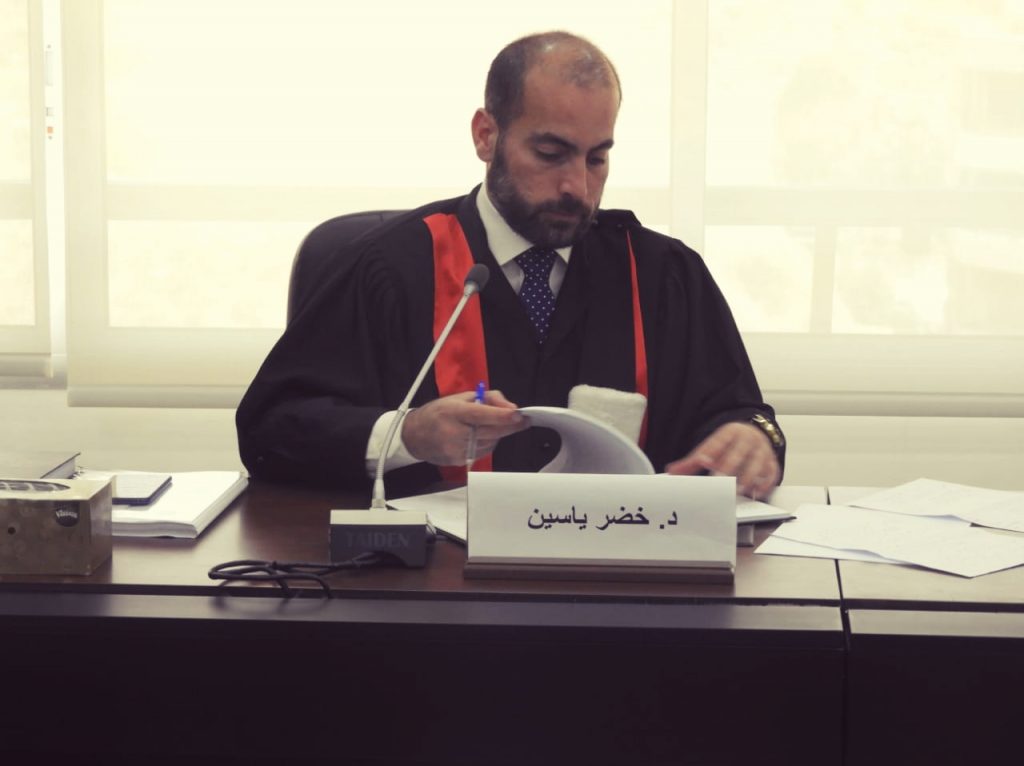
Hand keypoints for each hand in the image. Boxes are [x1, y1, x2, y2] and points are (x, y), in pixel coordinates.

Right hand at [402, 390, 528, 465]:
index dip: (501, 416)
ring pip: (490, 443)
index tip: (518, 415)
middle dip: (510, 426)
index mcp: (454, 412)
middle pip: (490, 432)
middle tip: (524, 421)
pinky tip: (481, 436)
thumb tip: (511, 408)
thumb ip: (488, 398)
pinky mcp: (458, 461)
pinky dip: (488, 443)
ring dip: (498, 435)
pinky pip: (483, 452)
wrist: (414, 435)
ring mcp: (456, 449)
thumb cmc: (439, 412)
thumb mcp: (461, 397)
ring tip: (491, 425)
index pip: (481, 415)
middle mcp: (454, 432)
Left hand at [664, 422, 780, 498]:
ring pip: (756, 463)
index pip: (718, 442)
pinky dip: (765, 483)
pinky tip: (756, 493)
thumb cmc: (729, 444)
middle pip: (738, 452)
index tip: (702, 461)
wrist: (754, 434)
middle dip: (729, 466)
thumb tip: (672, 471)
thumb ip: (692, 460)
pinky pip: (771, 473)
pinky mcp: (772, 463)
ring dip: (748, 477)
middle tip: (720, 479)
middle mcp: (747, 440)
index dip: (710, 452)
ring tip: (738, 489)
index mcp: (730, 432)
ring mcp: (761, 451)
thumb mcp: (712, 446)